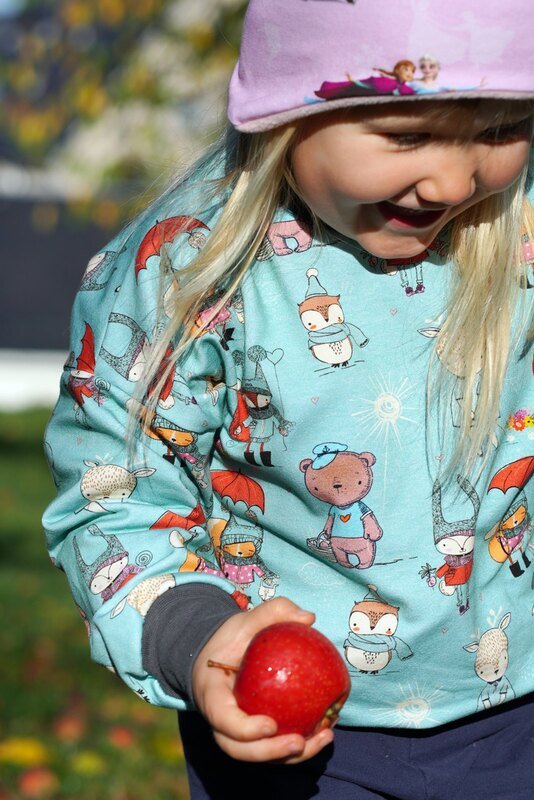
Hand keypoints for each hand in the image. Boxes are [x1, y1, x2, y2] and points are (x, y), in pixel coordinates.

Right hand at [191, 597, 334, 762]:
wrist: (221, 656)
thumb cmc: (233, 638)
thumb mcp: (247, 619)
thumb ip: (274, 612)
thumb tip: (308, 618)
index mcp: (211, 693)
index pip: (221, 718)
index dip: (244, 729)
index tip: (271, 724)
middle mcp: (220, 720)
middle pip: (238, 749)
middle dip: (268, 752)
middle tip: (298, 742)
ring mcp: (236, 733)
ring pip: (259, 755)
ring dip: (289, 755)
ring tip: (322, 739)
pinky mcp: (254, 736)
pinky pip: (274, 747)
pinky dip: (299, 746)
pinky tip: (326, 733)